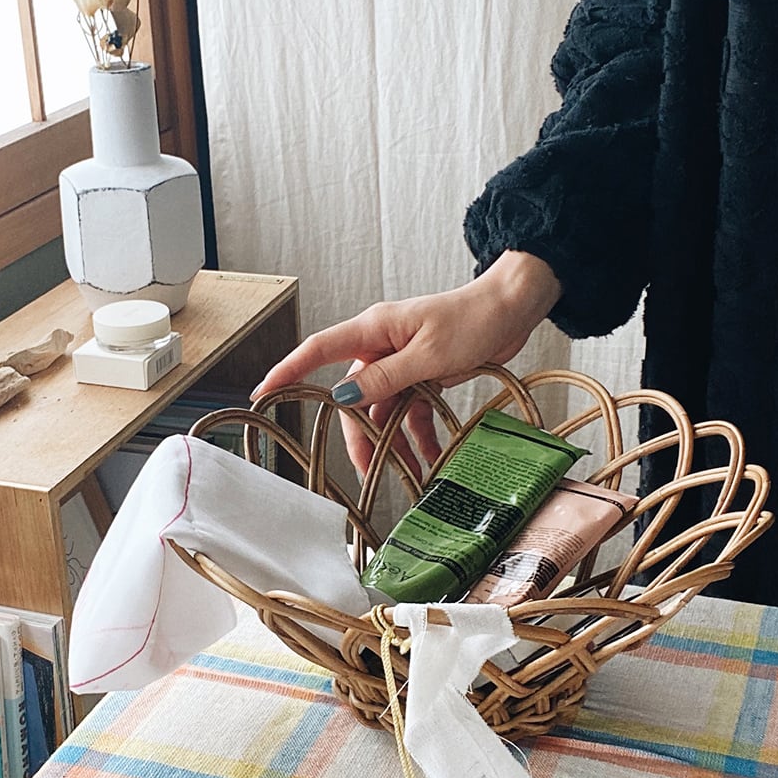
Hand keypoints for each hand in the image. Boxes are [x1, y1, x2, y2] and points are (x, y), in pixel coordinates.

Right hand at [251, 251, 561, 476]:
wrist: (513, 307)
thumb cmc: (473, 318)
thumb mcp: (430, 354)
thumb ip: (386, 378)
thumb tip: (344, 396)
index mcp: (374, 330)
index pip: (318, 351)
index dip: (288, 371)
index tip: (265, 392)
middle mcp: (381, 346)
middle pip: (354, 396)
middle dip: (360, 435)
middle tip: (369, 469)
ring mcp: (401, 361)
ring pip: (383, 409)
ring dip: (394, 440)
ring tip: (409, 470)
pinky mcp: (422, 372)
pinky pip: (409, 408)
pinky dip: (418, 432)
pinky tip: (428, 455)